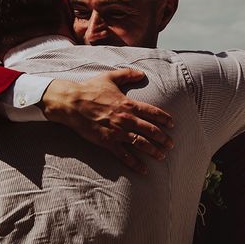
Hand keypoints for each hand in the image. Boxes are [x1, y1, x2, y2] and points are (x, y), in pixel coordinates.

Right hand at [40, 69, 173, 173]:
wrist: (71, 103)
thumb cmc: (89, 89)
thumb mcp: (110, 77)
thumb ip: (127, 74)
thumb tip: (141, 73)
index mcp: (129, 103)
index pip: (153, 112)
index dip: (165, 119)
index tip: (172, 124)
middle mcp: (126, 118)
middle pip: (151, 130)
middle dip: (163, 138)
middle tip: (171, 144)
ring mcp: (118, 131)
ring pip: (141, 143)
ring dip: (154, 151)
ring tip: (162, 156)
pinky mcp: (108, 142)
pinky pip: (124, 155)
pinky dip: (135, 163)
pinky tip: (143, 170)